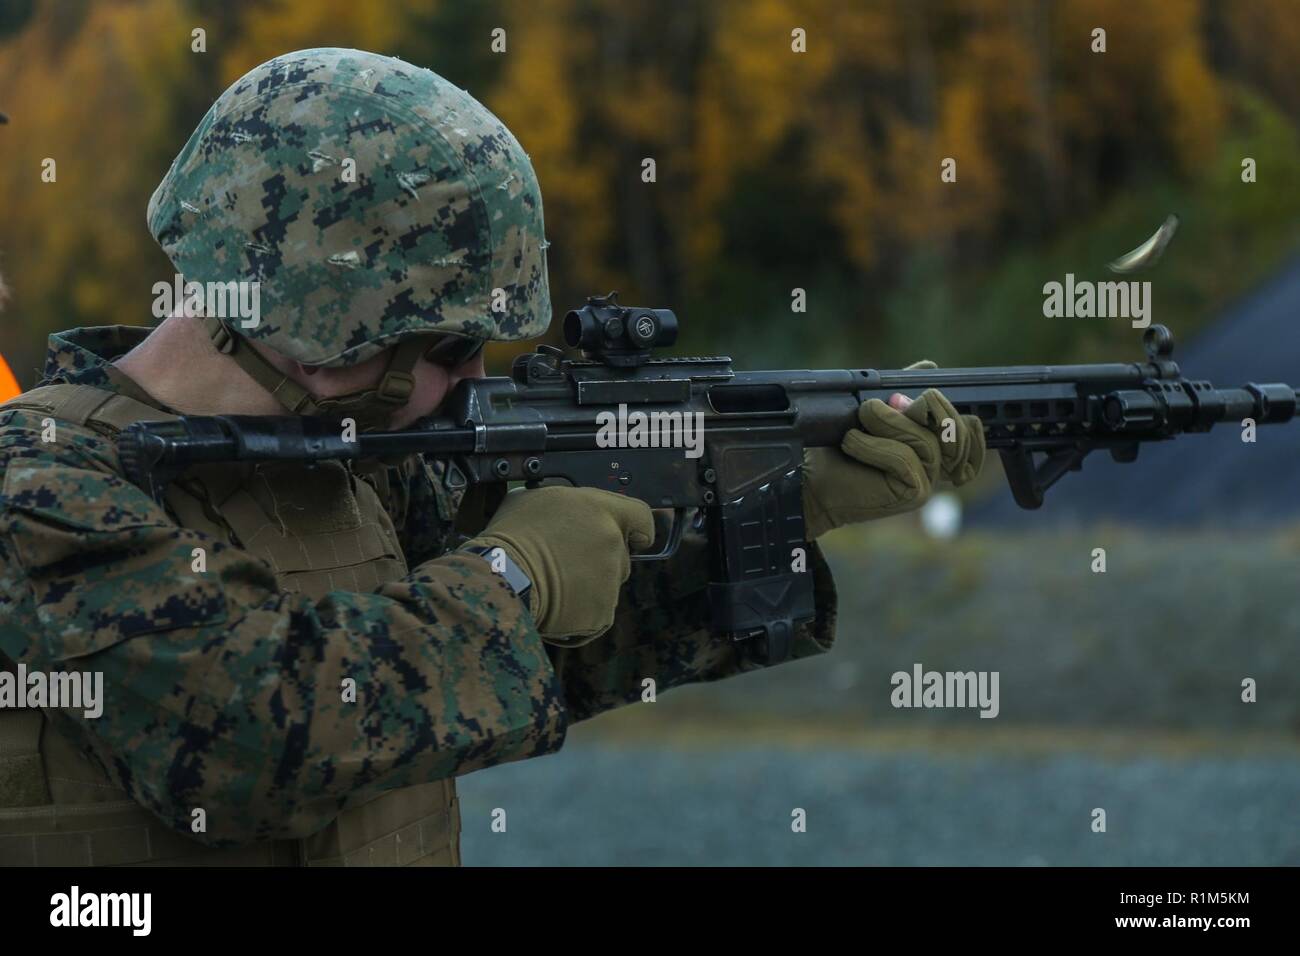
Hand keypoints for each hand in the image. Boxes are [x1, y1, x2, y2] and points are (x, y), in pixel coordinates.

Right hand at [462, 486, 653, 645]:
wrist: (501, 577)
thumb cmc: (511, 535)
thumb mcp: (535, 499)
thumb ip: (566, 503)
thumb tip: (565, 508)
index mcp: (600, 510)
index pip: (640, 516)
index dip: (638, 529)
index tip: (635, 538)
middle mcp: (612, 543)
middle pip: (621, 555)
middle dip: (601, 561)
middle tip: (567, 564)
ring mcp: (610, 580)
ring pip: (608, 586)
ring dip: (589, 587)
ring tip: (554, 585)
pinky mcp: (602, 613)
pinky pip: (596, 613)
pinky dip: (580, 613)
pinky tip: (554, 605)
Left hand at [802, 361, 984, 538]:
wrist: (813, 480)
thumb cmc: (841, 447)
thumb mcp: (876, 411)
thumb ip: (904, 391)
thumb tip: (930, 366)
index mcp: (935, 446)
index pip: (972, 426)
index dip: (947, 407)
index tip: (900, 401)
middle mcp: (939, 465)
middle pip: (955, 427)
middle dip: (920, 407)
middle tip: (879, 405)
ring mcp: (930, 482)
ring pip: (926, 440)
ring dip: (886, 423)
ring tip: (859, 422)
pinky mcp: (914, 494)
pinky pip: (905, 458)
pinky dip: (873, 445)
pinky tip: (852, 443)